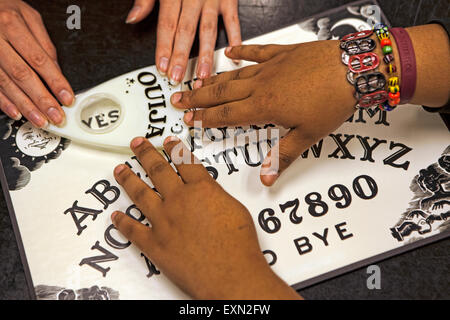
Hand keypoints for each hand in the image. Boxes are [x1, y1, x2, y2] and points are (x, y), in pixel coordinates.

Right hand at [0, 0, 73, 126]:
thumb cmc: (4, 8)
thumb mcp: (28, 16)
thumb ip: (43, 42)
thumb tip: (57, 69)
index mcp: (12, 24)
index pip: (39, 59)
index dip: (55, 81)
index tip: (66, 97)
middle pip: (23, 75)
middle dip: (42, 99)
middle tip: (55, 115)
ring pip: (6, 83)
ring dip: (25, 105)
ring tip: (40, 119)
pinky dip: (4, 101)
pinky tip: (16, 112)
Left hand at [111, 136, 299, 298]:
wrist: (230, 274)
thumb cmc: (238, 245)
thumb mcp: (236, 209)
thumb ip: (216, 196)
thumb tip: (208, 193)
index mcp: (200, 189)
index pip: (184, 161)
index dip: (175, 148)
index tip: (167, 142)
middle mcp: (178, 200)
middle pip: (157, 169)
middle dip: (145, 154)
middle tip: (137, 144)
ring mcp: (163, 221)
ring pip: (140, 193)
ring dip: (128, 179)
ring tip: (119, 169)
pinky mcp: (154, 244)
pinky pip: (133, 230)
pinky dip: (123, 222)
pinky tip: (116, 216)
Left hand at [126, 0, 240, 84]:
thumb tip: (132, 19)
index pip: (166, 25)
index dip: (164, 47)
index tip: (162, 66)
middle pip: (186, 30)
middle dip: (181, 56)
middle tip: (178, 76)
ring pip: (208, 29)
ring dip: (205, 54)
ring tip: (203, 73)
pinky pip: (232, 18)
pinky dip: (235, 36)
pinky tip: (233, 53)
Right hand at [170, 41, 356, 185]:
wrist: (353, 69)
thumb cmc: (333, 101)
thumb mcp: (308, 134)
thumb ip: (284, 155)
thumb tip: (267, 178)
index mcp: (265, 106)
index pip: (227, 115)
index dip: (207, 119)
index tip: (191, 120)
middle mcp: (262, 85)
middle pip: (222, 93)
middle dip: (199, 99)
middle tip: (179, 100)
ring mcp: (271, 67)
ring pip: (234, 74)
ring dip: (213, 80)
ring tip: (196, 83)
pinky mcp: (283, 53)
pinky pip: (257, 52)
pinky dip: (242, 52)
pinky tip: (230, 51)